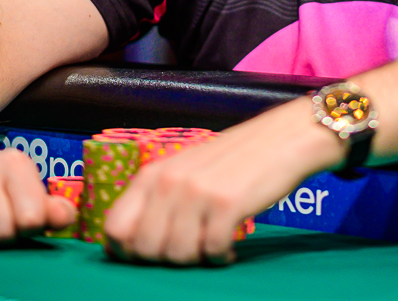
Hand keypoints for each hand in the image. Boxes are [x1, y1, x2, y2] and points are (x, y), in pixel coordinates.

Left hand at [104, 98, 343, 264]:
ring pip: (177, 255)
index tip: (150, 256)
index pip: (114, 228)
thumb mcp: (185, 171)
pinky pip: (211, 251)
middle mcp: (169, 182)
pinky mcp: (226, 204)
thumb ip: (157, 199)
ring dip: (197, 258)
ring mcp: (196, 193)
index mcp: (152, 174)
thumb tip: (131, 244)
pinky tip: (229, 246)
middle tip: (189, 249)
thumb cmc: (233, 160)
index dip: (127, 251)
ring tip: (211, 244)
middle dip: (166, 259)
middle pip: (144, 249)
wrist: (283, 139)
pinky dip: (220, 256)